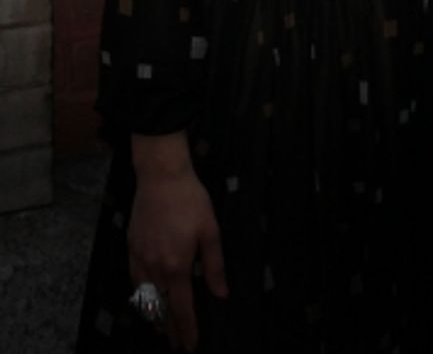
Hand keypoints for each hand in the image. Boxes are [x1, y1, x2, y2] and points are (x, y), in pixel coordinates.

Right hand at [129, 135, 227, 350]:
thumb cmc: (191, 200)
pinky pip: (134, 279)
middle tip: (175, 344)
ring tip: (160, 328)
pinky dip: (140, 295)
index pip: (182, 307)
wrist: (161, 177)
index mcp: (178, 265)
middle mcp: (155, 268)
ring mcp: (140, 258)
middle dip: (169, 329)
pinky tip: (144, 298)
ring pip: (145, 297)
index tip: (190, 346)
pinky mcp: (131, 247)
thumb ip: (214, 265)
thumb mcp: (211, 230)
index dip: (187, 329)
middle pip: (161, 308)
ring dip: (153, 315)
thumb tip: (221, 294)